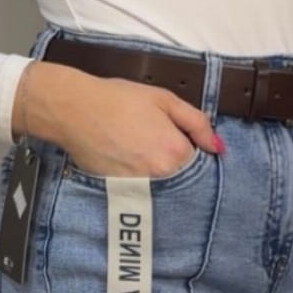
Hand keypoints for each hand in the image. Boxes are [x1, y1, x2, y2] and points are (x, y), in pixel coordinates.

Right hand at [31, 65, 222, 179]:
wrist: (74, 110)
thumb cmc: (118, 100)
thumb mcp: (164, 100)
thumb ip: (197, 123)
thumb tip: (217, 147)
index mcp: (176, 152)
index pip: (202, 162)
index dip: (194, 150)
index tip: (179, 139)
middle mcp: (161, 176)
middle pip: (184, 179)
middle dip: (178, 165)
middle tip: (156, 143)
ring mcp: (141, 188)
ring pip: (164, 188)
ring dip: (160, 175)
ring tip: (139, 151)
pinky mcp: (121, 193)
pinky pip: (143, 193)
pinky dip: (142, 182)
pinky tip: (129, 161)